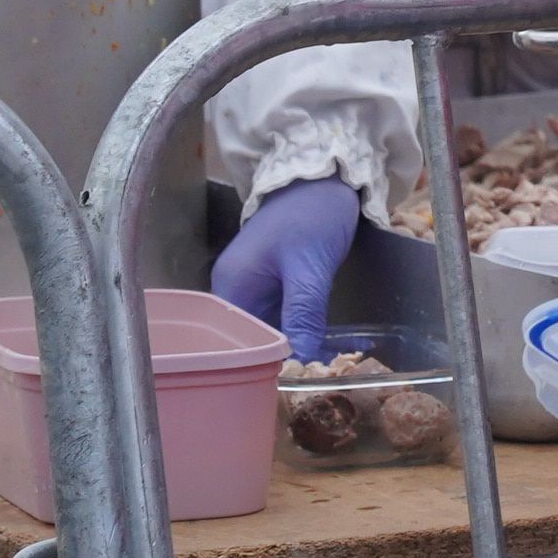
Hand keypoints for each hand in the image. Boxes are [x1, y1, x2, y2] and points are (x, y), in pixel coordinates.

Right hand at [211, 178, 359, 362]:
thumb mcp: (309, 267)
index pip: (237, 341)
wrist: (326, 175)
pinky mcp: (272, 279)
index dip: (263, 362)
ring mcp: (253, 284)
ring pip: (267, 326)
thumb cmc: (312, 215)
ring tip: (320, 366)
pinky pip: (280, 312)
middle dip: (279, 356)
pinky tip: (318, 342)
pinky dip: (297, 326)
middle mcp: (234, 288)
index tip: (293, 382)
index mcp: (231, 286)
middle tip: (314, 376)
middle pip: (250, 336)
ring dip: (291, 343)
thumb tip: (303, 360)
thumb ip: (304, 312)